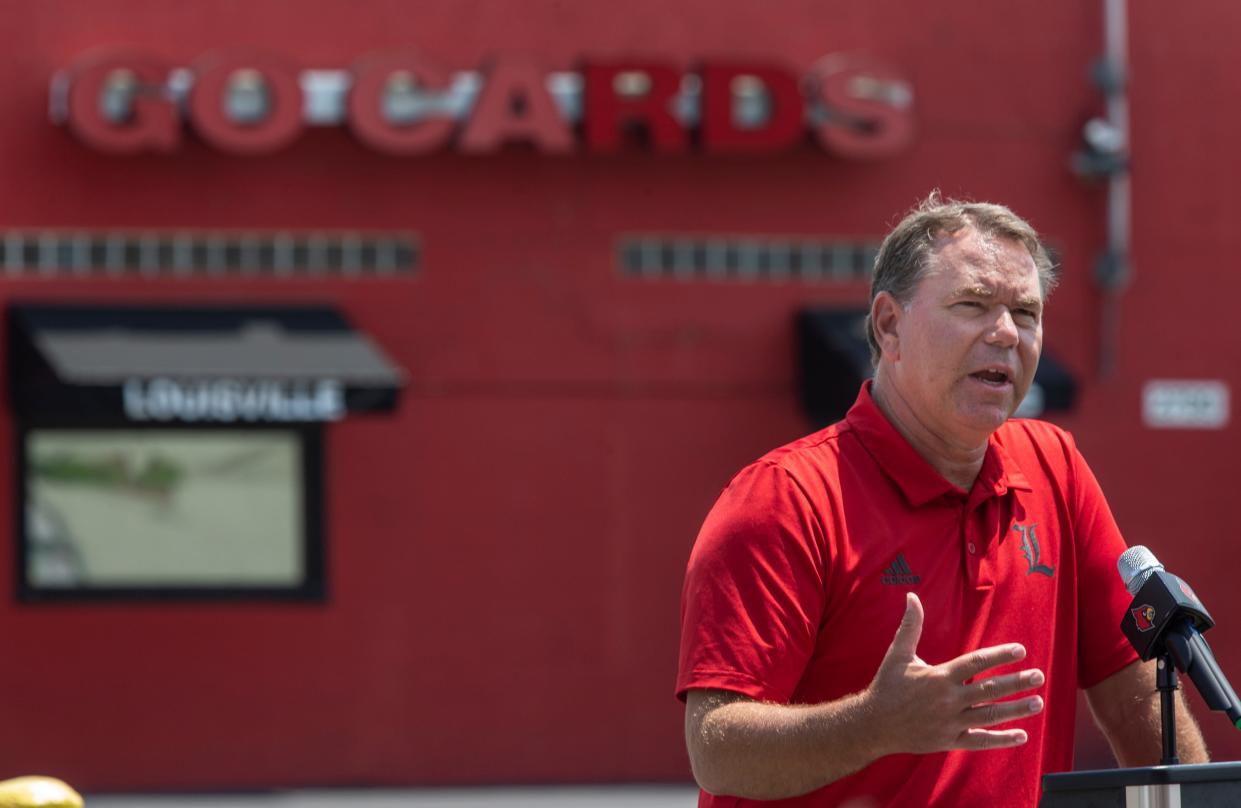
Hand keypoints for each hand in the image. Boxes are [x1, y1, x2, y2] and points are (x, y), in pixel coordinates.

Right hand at [864, 592, 1044, 756]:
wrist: (873, 724)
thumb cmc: (887, 685)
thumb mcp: (898, 654)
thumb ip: (910, 625)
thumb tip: (911, 596)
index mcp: (939, 676)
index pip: (976, 663)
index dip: (1000, 655)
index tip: (1020, 650)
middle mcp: (948, 699)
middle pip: (989, 689)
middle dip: (1017, 682)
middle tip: (1039, 676)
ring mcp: (950, 722)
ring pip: (990, 715)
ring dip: (1016, 709)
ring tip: (1038, 702)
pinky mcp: (948, 741)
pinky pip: (980, 741)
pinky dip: (1001, 740)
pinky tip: (1022, 736)